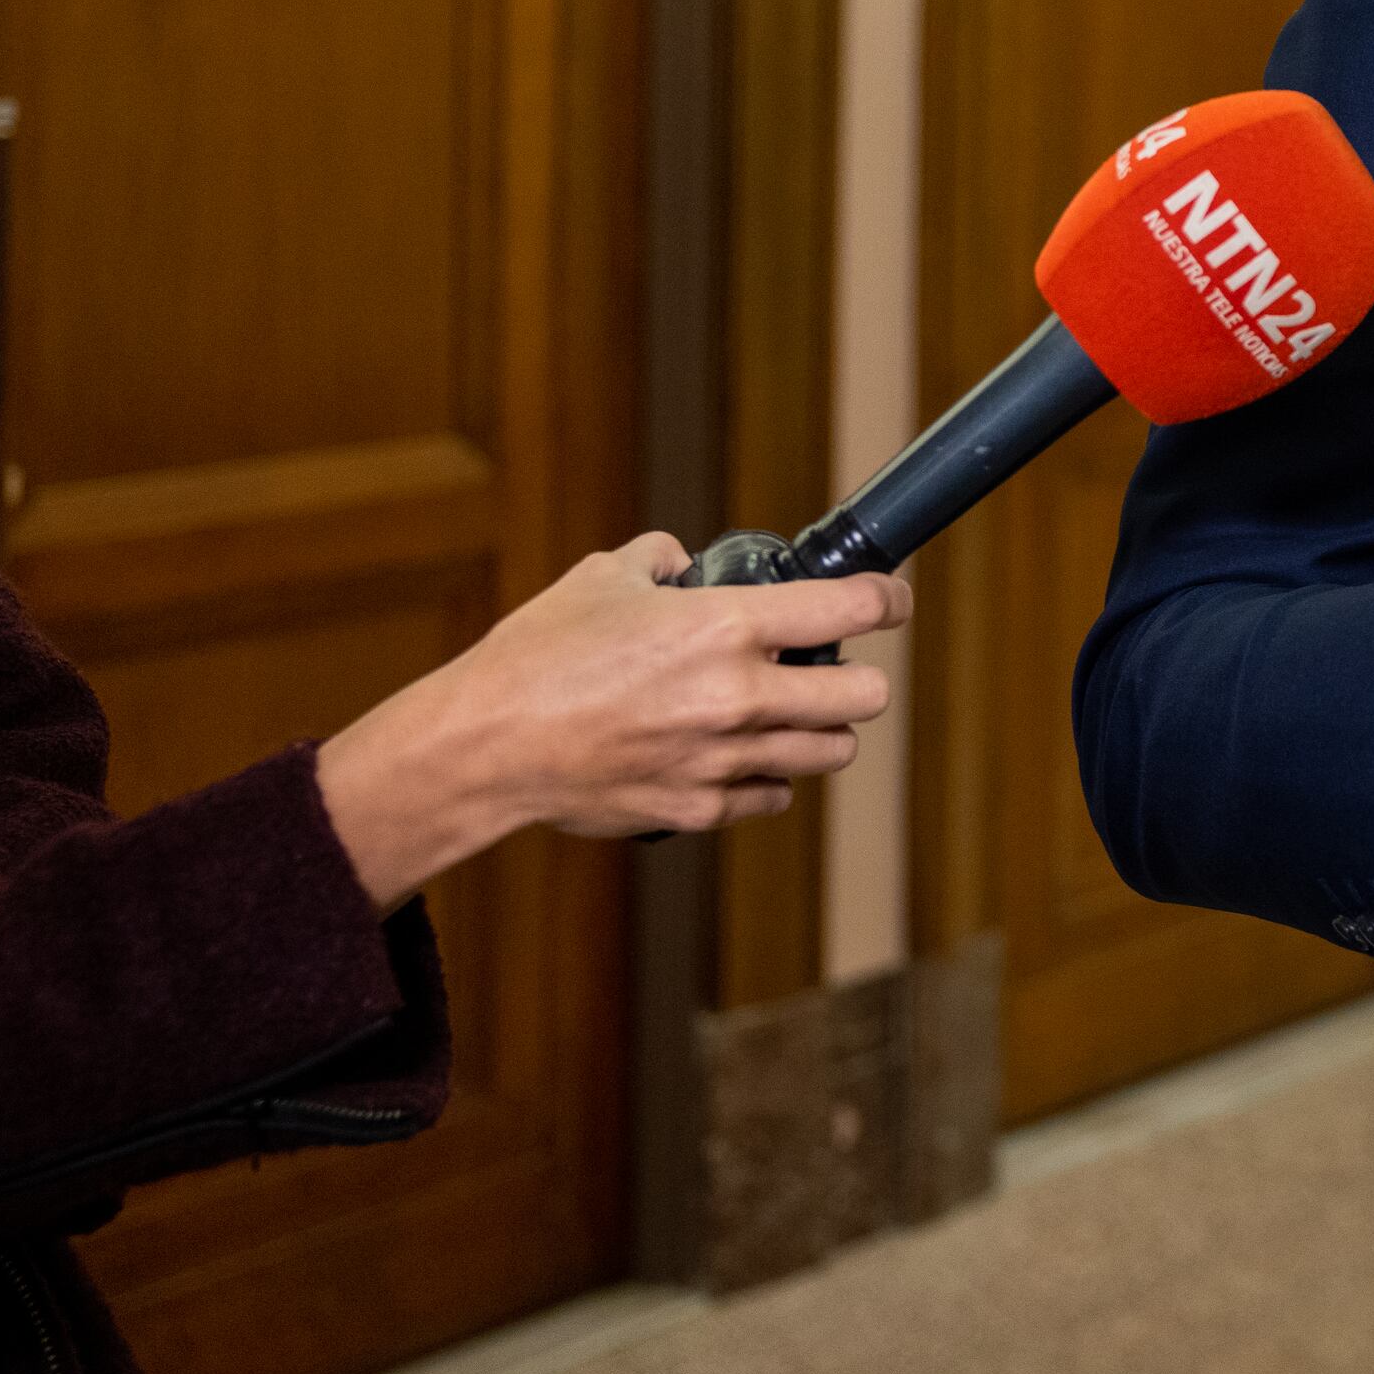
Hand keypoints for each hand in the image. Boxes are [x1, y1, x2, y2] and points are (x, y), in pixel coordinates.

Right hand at [313, 536, 910, 909]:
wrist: (483, 748)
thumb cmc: (536, 656)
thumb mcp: (601, 578)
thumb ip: (660, 562)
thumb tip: (684, 563)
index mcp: (725, 628)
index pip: (852, 610)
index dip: (886, 599)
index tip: (890, 599)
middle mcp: (738, 696)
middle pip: (866, 695)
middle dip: (857, 676)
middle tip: (830, 666)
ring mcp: (722, 760)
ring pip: (832, 751)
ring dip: (820, 728)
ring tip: (787, 712)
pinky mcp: (699, 811)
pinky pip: (772, 794)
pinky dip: (766, 775)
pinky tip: (736, 755)